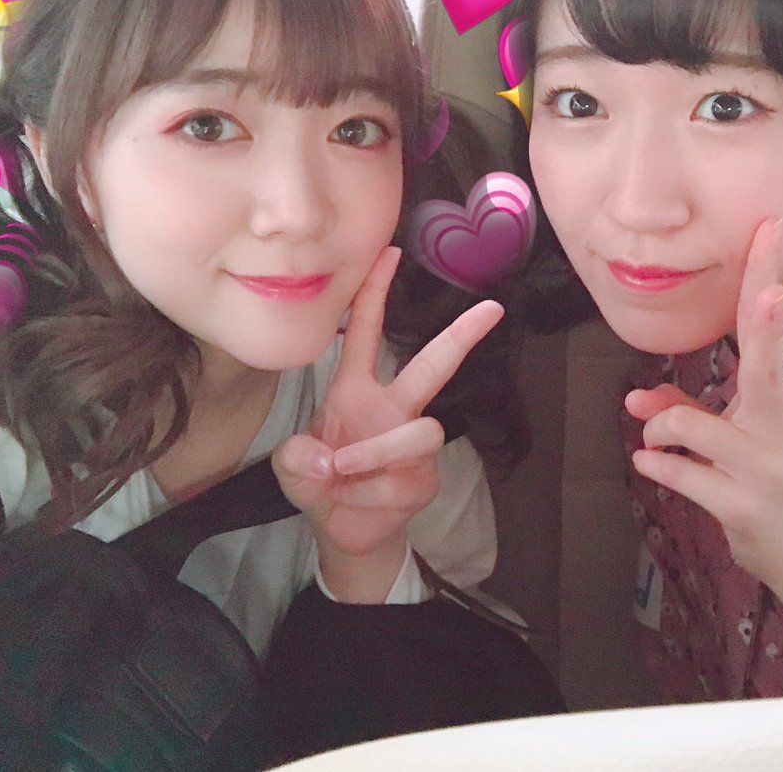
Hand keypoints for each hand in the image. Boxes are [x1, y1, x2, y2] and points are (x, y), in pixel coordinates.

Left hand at [273, 247, 502, 590]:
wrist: (341, 531)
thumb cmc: (318, 482)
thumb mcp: (291, 467)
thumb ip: (298, 459)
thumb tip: (331, 459)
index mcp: (356, 390)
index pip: (367, 332)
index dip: (375, 292)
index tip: (391, 251)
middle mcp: (393, 409)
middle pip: (434, 365)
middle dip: (462, 336)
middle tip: (492, 309)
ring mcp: (413, 444)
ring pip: (421, 433)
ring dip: (375, 454)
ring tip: (340, 473)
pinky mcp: (424, 480)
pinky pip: (403, 481)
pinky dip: (369, 495)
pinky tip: (352, 502)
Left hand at [626, 219, 782, 584]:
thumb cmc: (761, 486)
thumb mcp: (728, 445)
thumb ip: (683, 416)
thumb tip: (635, 401)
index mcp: (772, 400)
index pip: (767, 328)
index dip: (764, 278)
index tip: (769, 229)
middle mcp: (775, 425)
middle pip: (765, 359)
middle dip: (765, 316)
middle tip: (773, 283)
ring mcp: (763, 466)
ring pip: (686, 424)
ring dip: (655, 432)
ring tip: (654, 448)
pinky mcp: (743, 504)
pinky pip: (680, 473)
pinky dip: (656, 466)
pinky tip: (650, 465)